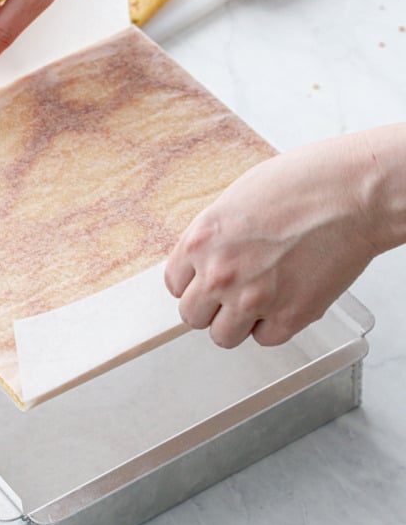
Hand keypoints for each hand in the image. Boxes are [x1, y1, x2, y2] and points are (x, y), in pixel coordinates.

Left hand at [165, 133, 382, 347]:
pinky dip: (273, 327)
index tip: (207, 282)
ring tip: (259, 301)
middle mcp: (220, 274)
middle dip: (212, 307)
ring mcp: (252, 299)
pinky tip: (285, 302)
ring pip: (223, 336)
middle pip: (193, 316)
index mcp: (201, 241)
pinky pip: (265, 339)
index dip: (194, 283)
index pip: (175, 284)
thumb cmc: (303, 184)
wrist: (350, 195)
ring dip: (238, 323)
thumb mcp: (236, 200)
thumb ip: (216, 236)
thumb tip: (207, 258)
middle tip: (233, 294)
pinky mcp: (289, 316)